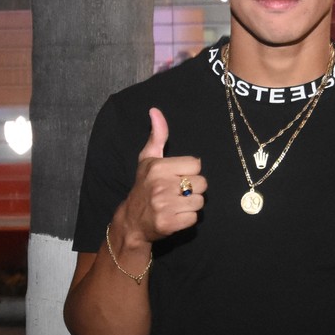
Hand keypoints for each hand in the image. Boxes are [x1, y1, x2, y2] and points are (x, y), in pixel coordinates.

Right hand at [117, 107, 206, 243]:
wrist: (132, 221)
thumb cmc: (143, 187)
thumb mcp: (147, 159)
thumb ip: (157, 136)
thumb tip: (155, 110)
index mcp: (158, 167)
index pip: (196, 164)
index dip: (189, 171)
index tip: (177, 176)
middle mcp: (160, 185)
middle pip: (202, 183)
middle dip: (193, 188)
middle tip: (178, 192)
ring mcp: (164, 206)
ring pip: (199, 201)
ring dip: (191, 204)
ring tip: (176, 204)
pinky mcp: (169, 224)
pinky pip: (194, 218)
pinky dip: (188, 218)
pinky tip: (176, 216)